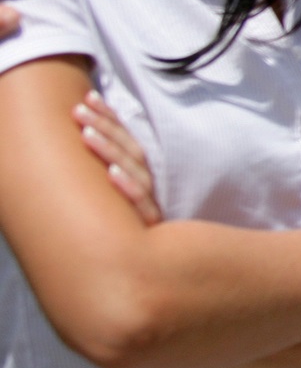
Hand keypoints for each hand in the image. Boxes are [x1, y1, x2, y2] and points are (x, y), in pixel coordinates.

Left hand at [73, 91, 161, 224]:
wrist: (156, 271)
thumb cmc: (131, 236)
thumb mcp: (123, 203)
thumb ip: (112, 177)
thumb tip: (78, 151)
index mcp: (143, 176)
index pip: (127, 138)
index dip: (110, 117)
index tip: (89, 96)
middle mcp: (148, 187)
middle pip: (130, 149)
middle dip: (104, 126)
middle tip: (78, 109)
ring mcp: (150, 205)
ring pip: (133, 170)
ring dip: (111, 149)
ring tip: (86, 134)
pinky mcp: (151, 227)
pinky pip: (140, 202)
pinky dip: (127, 185)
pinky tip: (111, 173)